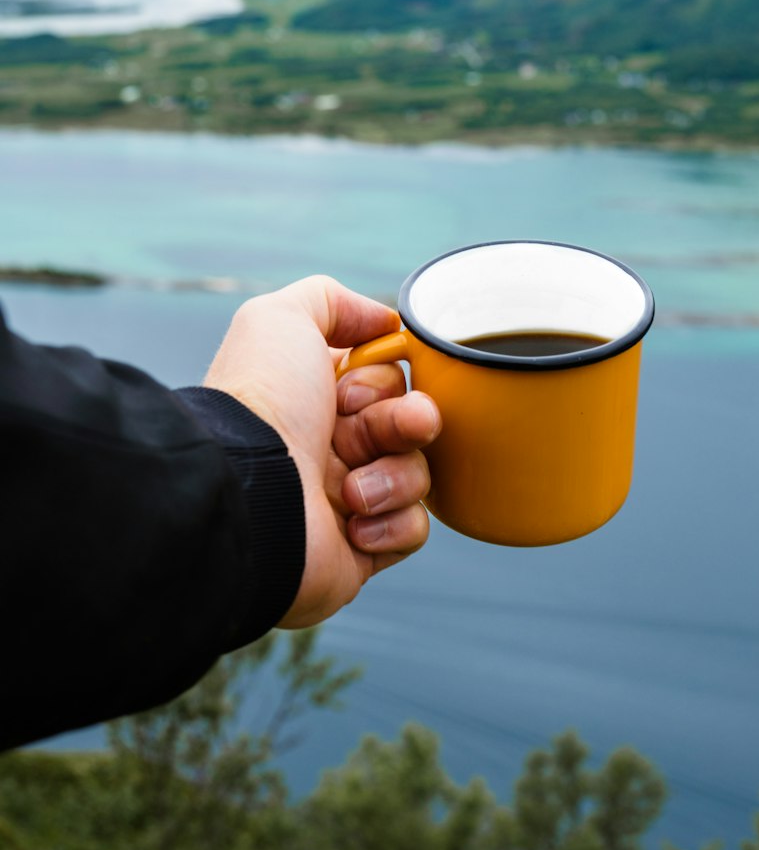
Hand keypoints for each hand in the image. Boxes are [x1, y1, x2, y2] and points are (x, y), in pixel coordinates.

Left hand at [203, 275, 439, 627]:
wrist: (248, 497)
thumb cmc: (262, 406)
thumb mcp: (281, 319)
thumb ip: (330, 300)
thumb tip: (383, 320)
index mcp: (316, 399)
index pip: (388, 380)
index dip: (382, 381)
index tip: (350, 389)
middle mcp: (332, 447)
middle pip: (412, 423)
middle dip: (404, 422)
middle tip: (371, 431)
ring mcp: (349, 500)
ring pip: (419, 473)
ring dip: (394, 475)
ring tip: (351, 489)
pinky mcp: (362, 549)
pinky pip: (415, 528)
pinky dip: (392, 521)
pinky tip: (352, 522)